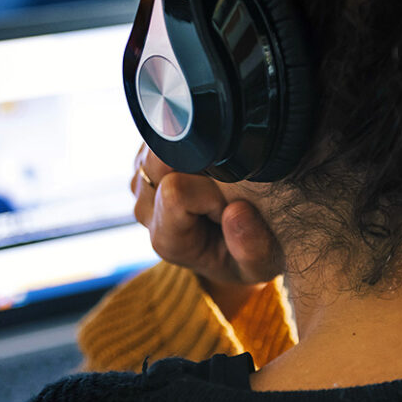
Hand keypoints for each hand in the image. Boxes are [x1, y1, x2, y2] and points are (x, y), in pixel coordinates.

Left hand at [131, 145, 281, 318]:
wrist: (231, 249)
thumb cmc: (245, 255)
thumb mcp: (260, 264)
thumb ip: (251, 248)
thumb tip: (236, 212)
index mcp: (167, 238)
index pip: (176, 192)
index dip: (210, 190)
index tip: (232, 203)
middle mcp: (146, 210)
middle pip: (160, 161)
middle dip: (199, 162)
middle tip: (225, 185)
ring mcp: (142, 186)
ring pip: (158, 144)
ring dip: (192, 151)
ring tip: (214, 179)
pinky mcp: (146, 163)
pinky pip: (161, 137)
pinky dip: (187, 143)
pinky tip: (203, 168)